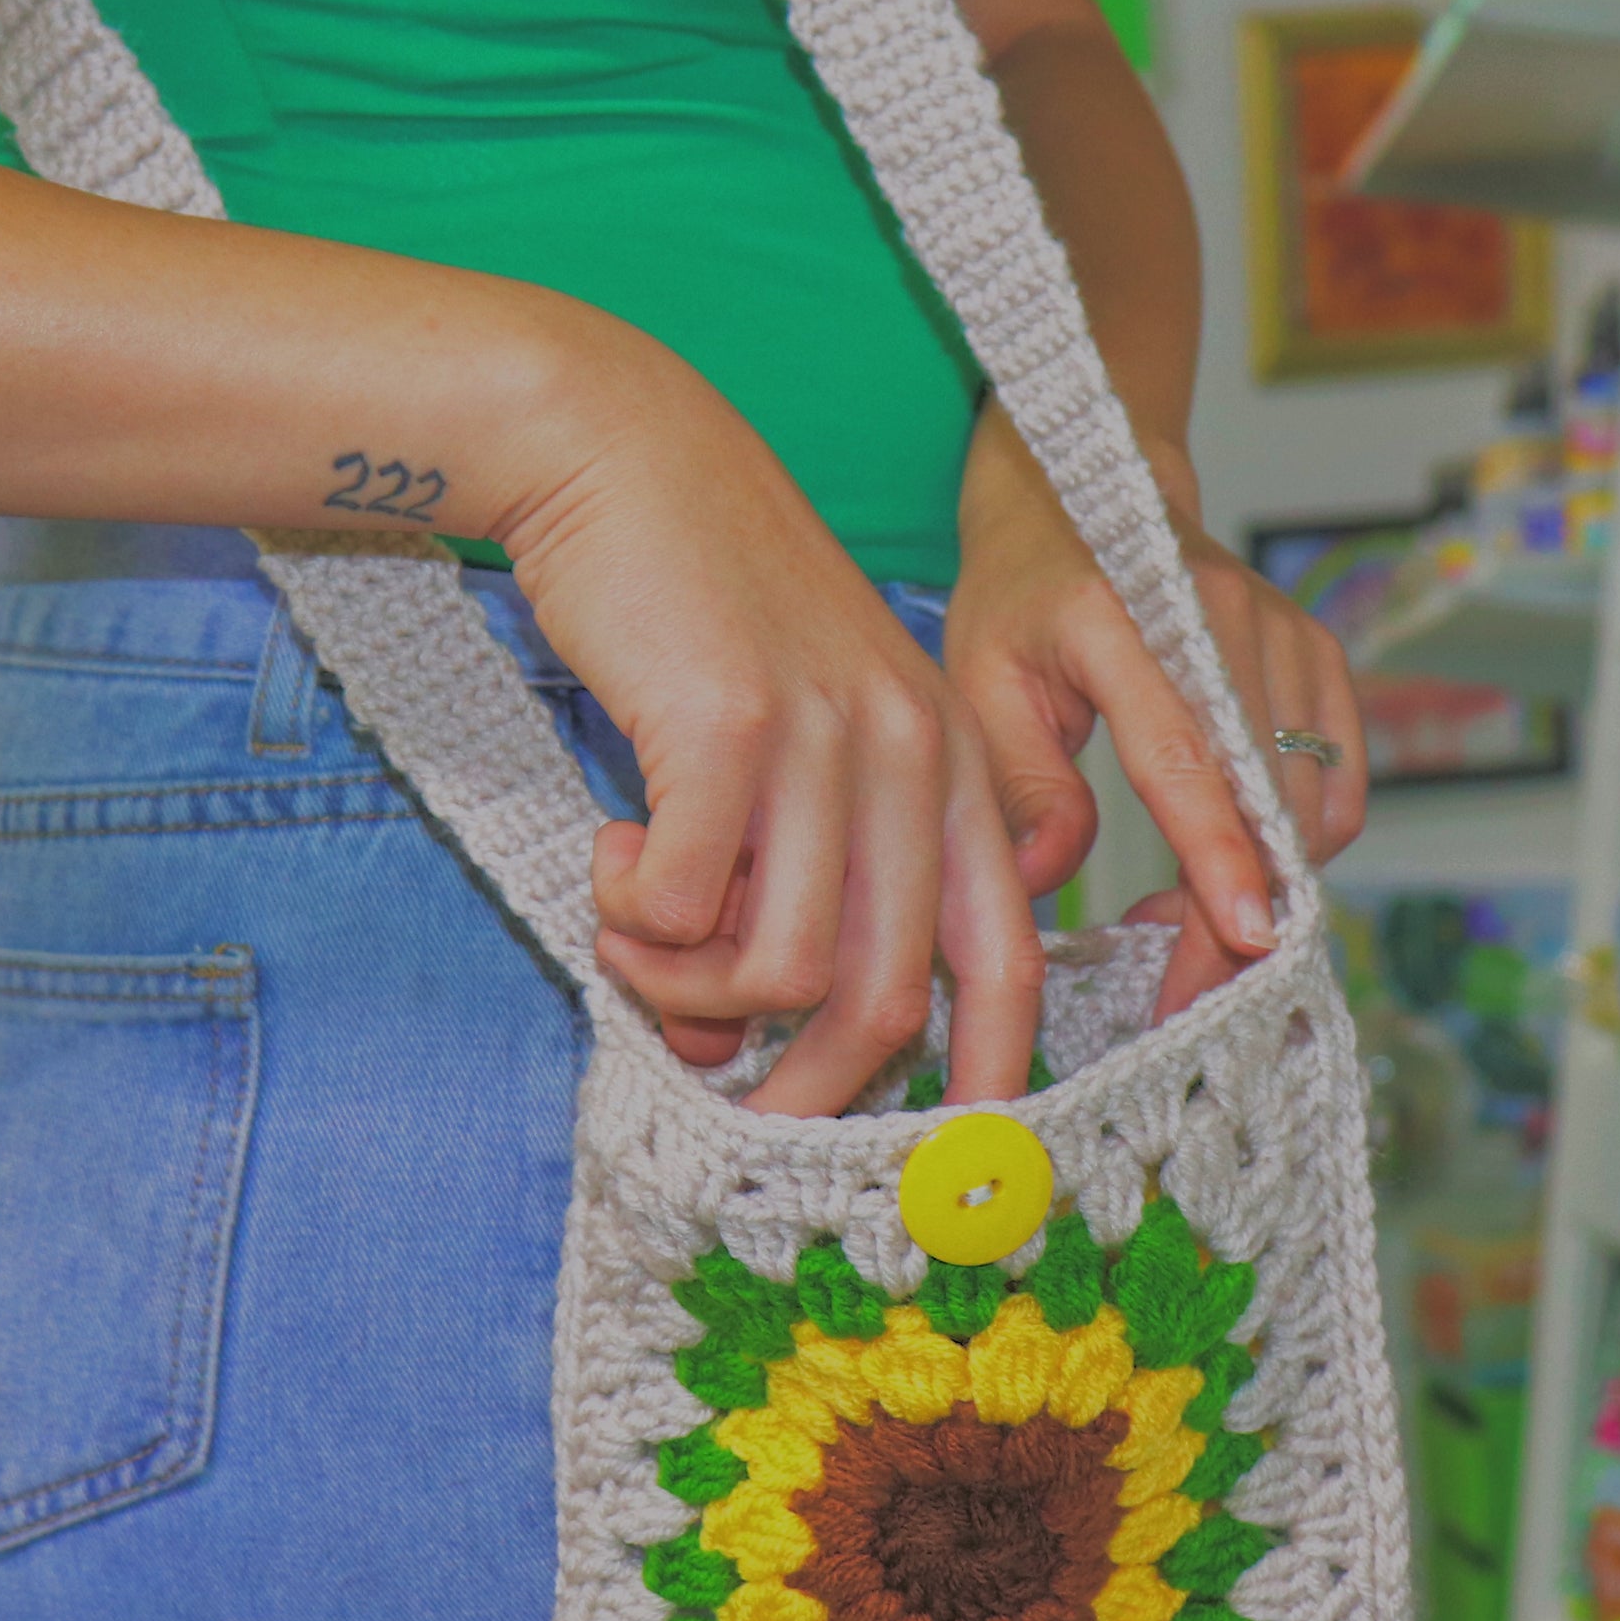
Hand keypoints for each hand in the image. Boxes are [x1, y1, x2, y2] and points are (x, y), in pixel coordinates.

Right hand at [497, 341, 1042, 1115]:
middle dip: (803, 1090)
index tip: (935, 1170)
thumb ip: (778, 890)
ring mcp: (833, 742)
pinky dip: (636, 918)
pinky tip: (612, 856)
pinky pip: (692, 908)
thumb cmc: (697, 612)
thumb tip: (725, 1044)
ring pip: (783, 971)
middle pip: (887, 1001)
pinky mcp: (733, 730)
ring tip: (633, 924)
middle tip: (721, 1101)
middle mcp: (917, 760)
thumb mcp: (783, 748)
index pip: (1007, 963)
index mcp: (954, 770)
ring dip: (687, 987)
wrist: (616, 450)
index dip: (984, 1081)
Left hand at [942, 402, 1367, 1018]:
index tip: (1243, 934)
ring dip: (1261, 882)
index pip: (1183, 756)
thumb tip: (1052, 876)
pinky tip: (1232, 855)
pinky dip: (1300, 842)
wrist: (1088, 494)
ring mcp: (1283, 630)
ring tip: (1180, 910)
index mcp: (1118, 618)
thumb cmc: (1022, 596)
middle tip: (1181, 985)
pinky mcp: (1318, 653)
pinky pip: (1339, 783)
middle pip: (1259, 797)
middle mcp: (1218, 615)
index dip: (1217, 853)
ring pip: (1309, 802)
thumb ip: (1019, 781)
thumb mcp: (980, 681)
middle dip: (1234, 909)